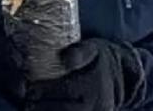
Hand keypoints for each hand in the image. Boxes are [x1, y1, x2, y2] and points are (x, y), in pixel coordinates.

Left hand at [26, 39, 142, 110]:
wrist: (125, 75)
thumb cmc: (102, 58)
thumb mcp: (93, 48)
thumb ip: (79, 52)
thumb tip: (65, 59)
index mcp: (93, 84)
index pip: (63, 91)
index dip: (42, 91)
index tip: (28, 88)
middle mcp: (97, 103)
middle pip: (64, 109)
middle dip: (42, 106)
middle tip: (28, 101)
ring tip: (34, 106)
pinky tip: (47, 108)